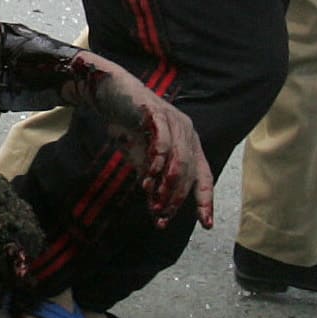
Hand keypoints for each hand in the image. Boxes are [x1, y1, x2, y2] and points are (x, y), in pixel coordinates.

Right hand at [114, 71, 212, 229]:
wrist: (110, 93)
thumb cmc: (128, 126)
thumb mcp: (141, 159)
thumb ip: (152, 180)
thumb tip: (158, 210)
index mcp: (189, 145)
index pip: (203, 177)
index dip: (205, 201)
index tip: (206, 224)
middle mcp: (187, 133)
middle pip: (191, 173)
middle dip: (177, 198)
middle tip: (162, 217)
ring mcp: (174, 121)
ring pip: (180, 160)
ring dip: (168, 184)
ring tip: (155, 201)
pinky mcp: (157, 113)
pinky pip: (164, 140)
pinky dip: (159, 161)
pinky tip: (151, 176)